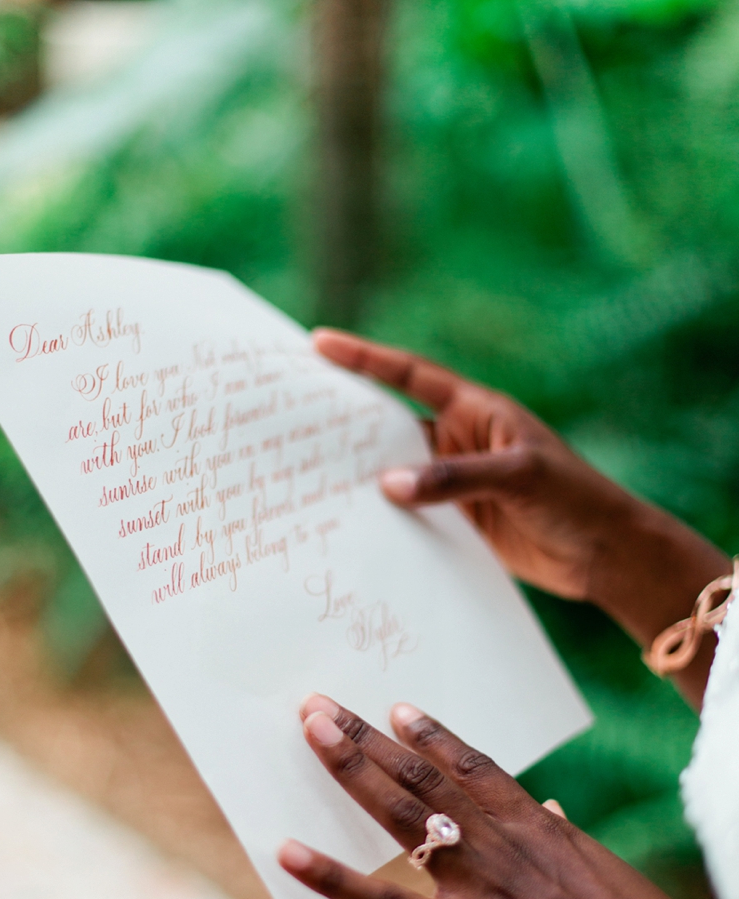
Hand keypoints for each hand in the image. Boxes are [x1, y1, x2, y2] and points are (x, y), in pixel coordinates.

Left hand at [280, 694, 716, 898]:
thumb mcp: (603, 871)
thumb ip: (563, 836)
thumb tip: (550, 807)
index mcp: (536, 824)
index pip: (470, 764)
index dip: (429, 734)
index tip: (397, 707)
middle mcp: (497, 840)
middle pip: (420, 776)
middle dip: (367, 737)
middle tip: (318, 704)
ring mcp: (474, 883)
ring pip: (400, 813)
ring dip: (350, 770)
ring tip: (310, 732)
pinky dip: (332, 876)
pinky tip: (288, 851)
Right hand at [315, 328, 634, 599]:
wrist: (604, 554)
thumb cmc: (574, 498)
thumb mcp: (517, 476)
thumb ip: (454, 479)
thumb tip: (387, 483)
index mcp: (477, 411)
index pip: (412, 377)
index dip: (366, 359)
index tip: (320, 344)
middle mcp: (460, 441)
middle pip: (393, 424)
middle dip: (349, 420)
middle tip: (295, 417)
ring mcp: (456, 483)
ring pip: (397, 473)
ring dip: (362, 475)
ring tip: (310, 478)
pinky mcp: (458, 521)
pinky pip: (412, 512)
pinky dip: (385, 517)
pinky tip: (353, 523)